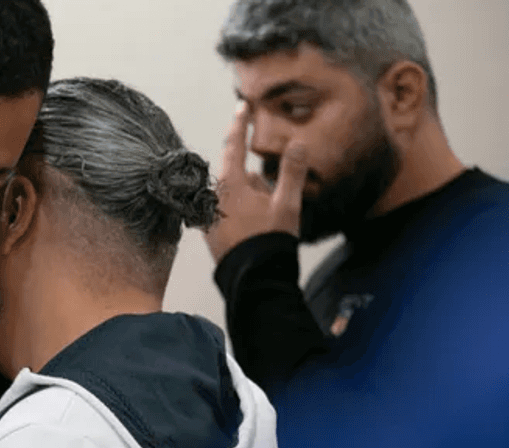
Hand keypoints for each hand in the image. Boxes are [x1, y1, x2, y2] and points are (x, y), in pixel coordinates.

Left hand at [204, 103, 307, 262]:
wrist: (254, 279)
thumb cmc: (270, 240)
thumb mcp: (287, 203)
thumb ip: (292, 171)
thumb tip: (298, 143)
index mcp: (229, 184)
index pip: (234, 145)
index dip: (240, 124)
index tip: (242, 106)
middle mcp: (213, 196)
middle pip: (241, 176)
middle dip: (259, 185)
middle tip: (274, 204)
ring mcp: (209, 215)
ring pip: (237, 196)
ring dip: (253, 202)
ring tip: (268, 224)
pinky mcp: (211, 232)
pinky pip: (231, 214)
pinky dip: (244, 216)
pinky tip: (256, 232)